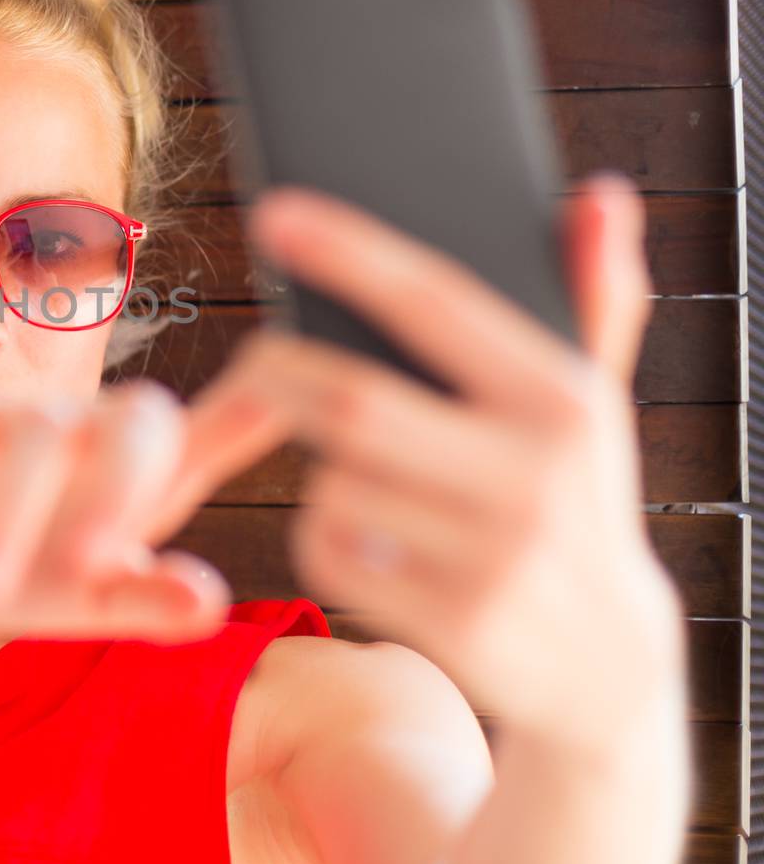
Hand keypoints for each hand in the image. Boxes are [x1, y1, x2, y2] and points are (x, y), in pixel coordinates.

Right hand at [0, 372, 247, 640]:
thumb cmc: (25, 569)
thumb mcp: (87, 600)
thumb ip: (147, 600)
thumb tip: (208, 602)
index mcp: (144, 471)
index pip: (217, 430)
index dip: (253, 412)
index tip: (280, 393)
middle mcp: (93, 426)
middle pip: (138, 421)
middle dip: (115, 493)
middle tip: (87, 568)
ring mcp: (22, 411)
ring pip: (36, 435)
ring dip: (8, 517)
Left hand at [204, 172, 685, 756]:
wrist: (610, 671)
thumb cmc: (579, 505)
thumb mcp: (599, 408)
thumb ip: (592, 299)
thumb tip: (599, 192)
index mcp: (564, 399)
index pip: (436, 303)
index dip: (349, 253)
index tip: (274, 212)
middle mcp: (534, 474)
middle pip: (352, 402)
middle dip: (279, 370)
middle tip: (253, 357)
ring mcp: (494, 556)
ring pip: (334, 480)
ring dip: (317, 465)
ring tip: (347, 464)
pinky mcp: (453, 623)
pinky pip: (329, 549)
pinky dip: (321, 529)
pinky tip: (362, 533)